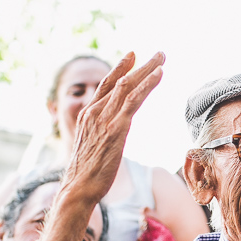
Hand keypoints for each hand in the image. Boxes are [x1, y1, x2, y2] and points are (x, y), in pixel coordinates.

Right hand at [64, 52, 164, 203]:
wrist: (78, 187)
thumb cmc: (86, 175)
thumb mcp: (92, 149)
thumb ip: (101, 136)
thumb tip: (109, 137)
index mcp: (88, 115)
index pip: (105, 85)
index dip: (119, 69)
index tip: (132, 56)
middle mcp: (95, 112)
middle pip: (120, 81)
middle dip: (139, 65)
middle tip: (156, 53)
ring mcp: (105, 118)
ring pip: (129, 85)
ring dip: (147, 69)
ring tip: (162, 56)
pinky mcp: (117, 128)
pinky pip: (134, 100)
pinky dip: (147, 84)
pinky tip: (159, 74)